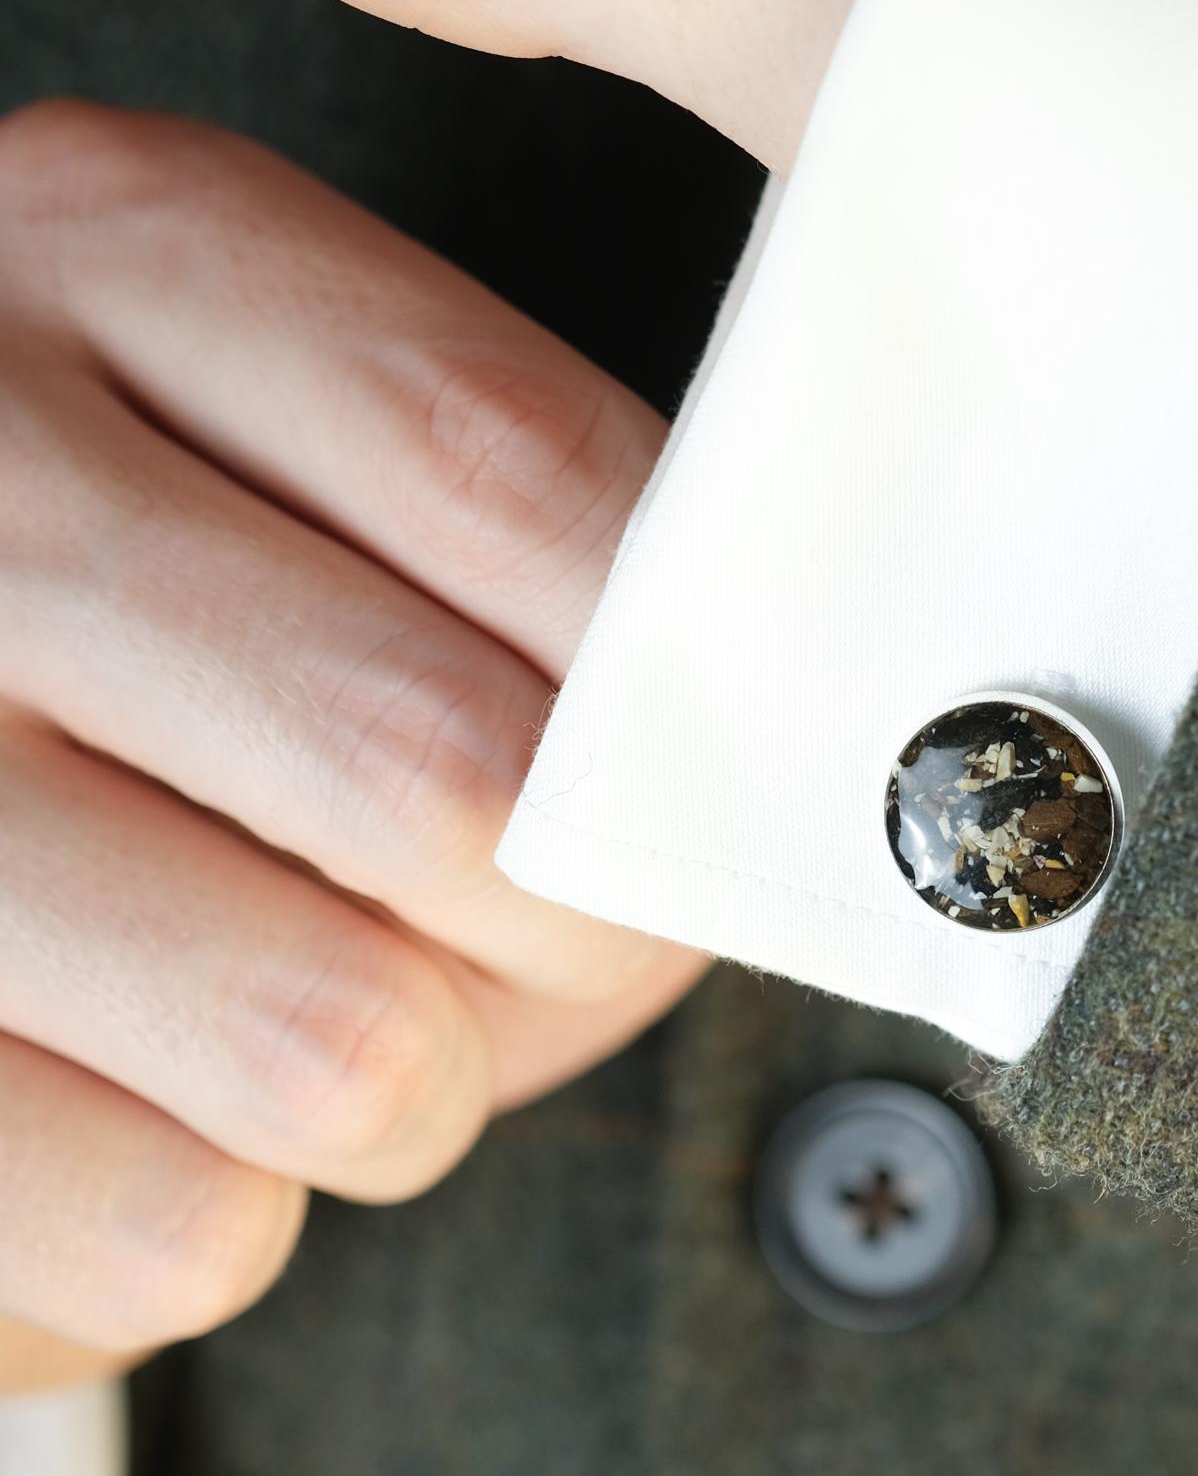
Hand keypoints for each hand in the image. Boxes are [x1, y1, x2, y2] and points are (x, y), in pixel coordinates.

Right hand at [0, 97, 703, 1395]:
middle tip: (529, 950)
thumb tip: (809, 773)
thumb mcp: (282, 461)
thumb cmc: (134, 650)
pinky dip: (215, 1212)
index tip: (757, 803)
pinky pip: (185, 1224)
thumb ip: (518, 547)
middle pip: (454, 776)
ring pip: (339, 1044)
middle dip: (577, 937)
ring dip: (404, 1089)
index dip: (695, 698)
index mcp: (110, 251)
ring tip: (297, 1008)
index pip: (521, 477)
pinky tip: (124, 1097)